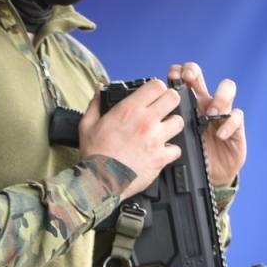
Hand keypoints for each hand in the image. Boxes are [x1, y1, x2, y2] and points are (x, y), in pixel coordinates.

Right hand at [79, 77, 182, 198]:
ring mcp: (156, 139)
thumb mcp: (87, 124)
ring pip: (179, 122)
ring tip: (162, 132)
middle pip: (173, 98)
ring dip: (171, 126)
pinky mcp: (161, 157)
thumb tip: (99, 88)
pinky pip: (176, 149)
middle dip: (169, 102)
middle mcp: (146, 121)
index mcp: (128, 110)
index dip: (156, 89)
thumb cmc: (94, 154)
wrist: (99, 180)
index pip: (156, 86)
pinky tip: (160, 152)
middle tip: (162, 110)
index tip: (153, 95)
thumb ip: (96, 103)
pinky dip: (170, 151)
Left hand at [168, 62, 245, 187]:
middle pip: (200, 76)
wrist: (209, 173)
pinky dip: (229, 124)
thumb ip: (162, 128)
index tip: (171, 77)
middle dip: (193, 72)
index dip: (177, 72)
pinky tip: (220, 134)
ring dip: (219, 97)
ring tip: (210, 113)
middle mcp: (203, 102)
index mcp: (186, 103)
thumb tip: (143, 121)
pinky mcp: (235, 126)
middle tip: (188, 79)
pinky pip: (237, 116)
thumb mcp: (172, 140)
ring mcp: (221, 112)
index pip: (181, 79)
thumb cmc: (188, 154)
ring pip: (227, 89)